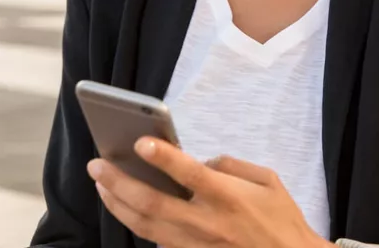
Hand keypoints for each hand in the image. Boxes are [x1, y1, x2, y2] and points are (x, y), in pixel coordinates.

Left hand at [89, 137, 333, 247]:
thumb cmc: (281, 218)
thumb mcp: (267, 180)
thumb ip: (231, 166)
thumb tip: (200, 162)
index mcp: (228, 197)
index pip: (190, 174)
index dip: (163, 157)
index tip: (140, 141)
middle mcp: (207, 222)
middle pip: (153, 203)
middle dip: (119, 182)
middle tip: (97, 164)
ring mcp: (195, 244)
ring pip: (145, 225)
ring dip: (117, 204)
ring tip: (101, 184)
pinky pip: (156, 240)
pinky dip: (135, 223)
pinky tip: (123, 208)